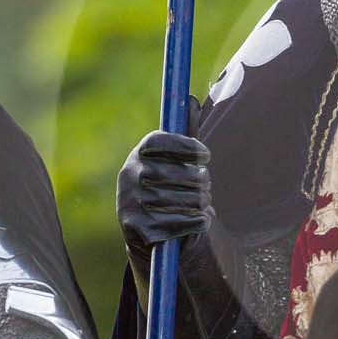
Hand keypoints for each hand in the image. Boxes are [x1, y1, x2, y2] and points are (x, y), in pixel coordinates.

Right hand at [117, 129, 209, 255]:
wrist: (141, 229)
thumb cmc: (164, 188)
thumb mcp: (167, 163)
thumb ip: (182, 146)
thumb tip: (197, 109)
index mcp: (139, 154)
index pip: (161, 143)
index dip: (187, 147)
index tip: (205, 155)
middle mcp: (131, 175)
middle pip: (177, 173)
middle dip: (200, 178)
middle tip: (206, 183)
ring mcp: (132, 202)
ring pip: (182, 200)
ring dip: (201, 202)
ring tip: (204, 201)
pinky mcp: (138, 227)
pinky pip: (179, 223)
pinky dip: (197, 221)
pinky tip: (202, 219)